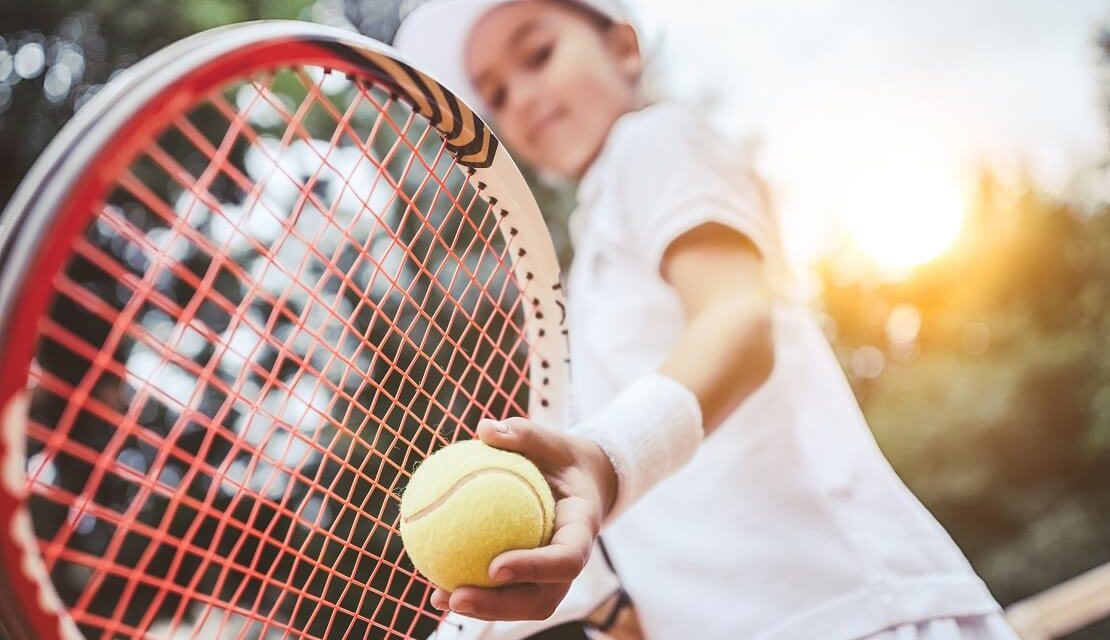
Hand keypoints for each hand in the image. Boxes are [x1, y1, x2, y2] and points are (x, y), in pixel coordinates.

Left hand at [430, 417, 617, 620]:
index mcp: (581, 529)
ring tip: (439, 597)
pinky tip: (434, 586)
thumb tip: (484, 428)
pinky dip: (473, 592)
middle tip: (458, 596)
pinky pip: (504, 593)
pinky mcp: (533, 580)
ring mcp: (553, 576)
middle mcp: (571, 560)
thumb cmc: (560, 457)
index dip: (534, 569)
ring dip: (483, 610)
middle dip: (500, 605)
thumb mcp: (548, 440)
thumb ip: (521, 434)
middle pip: (543, 598)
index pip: (566, 558)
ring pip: (523, 606)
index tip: (495, 566)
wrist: (579, 482)